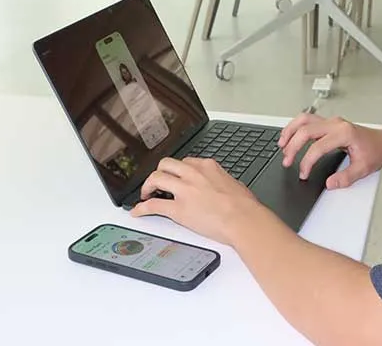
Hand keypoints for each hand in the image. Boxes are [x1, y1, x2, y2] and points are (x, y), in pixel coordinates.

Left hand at [130, 157, 261, 244]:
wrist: (243, 219)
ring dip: (148, 186)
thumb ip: (222, 181)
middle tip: (157, 182)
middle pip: (166, 164)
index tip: (176, 177)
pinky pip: (153, 205)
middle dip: (159, 172)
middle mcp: (193, 174)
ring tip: (146, 194)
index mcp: (208, 167)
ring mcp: (184, 190)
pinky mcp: (178, 209)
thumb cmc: (244, 205)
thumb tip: (222, 186)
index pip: (186, 162)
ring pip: (156, 178)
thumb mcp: (234, 184)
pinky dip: (142, 208)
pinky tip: (138, 211)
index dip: (178, 171)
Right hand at [277, 114, 381, 188]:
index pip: (318, 147)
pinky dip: (296, 127)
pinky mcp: (329, 123)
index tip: (303, 174)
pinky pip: (308, 120)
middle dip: (293, 146)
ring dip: (290, 131)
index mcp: (344, 134)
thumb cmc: (375, 152)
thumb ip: (345, 178)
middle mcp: (336, 124)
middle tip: (287, 161)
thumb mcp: (362, 169)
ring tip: (282, 145)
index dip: (307, 162)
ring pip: (304, 120)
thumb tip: (329, 183)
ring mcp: (332, 121)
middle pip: (306, 130)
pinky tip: (290, 136)